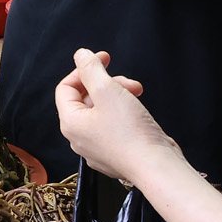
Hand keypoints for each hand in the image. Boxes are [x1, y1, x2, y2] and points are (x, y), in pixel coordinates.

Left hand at [55, 49, 181, 184]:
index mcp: (71, 123)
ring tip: (137, 94)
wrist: (155, 166)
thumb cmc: (131, 133)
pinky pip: (113, 126)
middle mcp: (79, 138)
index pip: (66, 88)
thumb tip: (81, 55)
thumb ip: (91, 69)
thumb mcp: (108, 90)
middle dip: (107, 83)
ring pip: (102, 112)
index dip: (84, 69)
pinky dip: (124, 113)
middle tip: (127, 81)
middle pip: (85, 99)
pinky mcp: (114, 154)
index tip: (103, 59)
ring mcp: (97, 149)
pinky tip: (138, 112)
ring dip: (118, 96)